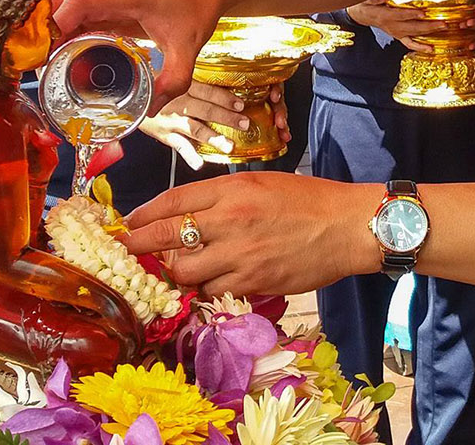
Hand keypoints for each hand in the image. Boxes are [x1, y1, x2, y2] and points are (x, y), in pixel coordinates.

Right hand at [53, 0, 221, 108]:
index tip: (42, 52)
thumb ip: (173, 81)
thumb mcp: (188, 48)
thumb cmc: (196, 9)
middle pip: (60, 3)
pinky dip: (59, 31)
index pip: (79, 3)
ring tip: (38, 65)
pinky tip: (55, 56)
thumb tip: (152, 110)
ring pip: (62, 7)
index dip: (55, 24)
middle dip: (40, 32)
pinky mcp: (104, 2)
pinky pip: (73, 13)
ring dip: (46, 32)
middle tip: (31, 67)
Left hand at [122, 172, 381, 297]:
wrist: (347, 227)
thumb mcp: (261, 184)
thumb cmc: (307, 200)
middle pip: (167, 237)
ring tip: (181, 266)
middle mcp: (230, 220)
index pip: (173, 201)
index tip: (128, 223)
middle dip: (139, 245)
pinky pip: (213, 290)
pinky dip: (207, 286)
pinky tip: (215, 278)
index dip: (144, 214)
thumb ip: (223, 198)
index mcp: (232, 190)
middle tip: (127, 250)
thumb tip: (186, 216)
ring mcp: (240, 254)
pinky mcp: (253, 282)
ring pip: (185, 271)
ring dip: (177, 270)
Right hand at [140, 82, 290, 168]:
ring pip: (195, 129)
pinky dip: (189, 155)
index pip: (208, 92)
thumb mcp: (174, 77)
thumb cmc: (156, 86)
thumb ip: (194, 82)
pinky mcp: (165, 135)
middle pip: (206, 110)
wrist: (129, 98)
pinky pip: (178, 146)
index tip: (240, 104)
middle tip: (244, 124)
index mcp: (184, 87)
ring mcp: (172, 121)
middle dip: (226, 118)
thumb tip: (222, 85)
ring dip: (213, 138)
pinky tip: (200, 164)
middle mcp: (179, 104)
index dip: (225, 98)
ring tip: (228, 146)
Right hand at [346, 0, 448, 53]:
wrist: (362, 14)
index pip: (401, 15)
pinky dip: (420, 47)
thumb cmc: (366, 4)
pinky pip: (410, 43)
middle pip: (413, 27)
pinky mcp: (398, 35)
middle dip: (429, 25)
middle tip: (442, 23)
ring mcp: (396, 32)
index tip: (423, 13)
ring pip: (415, 34)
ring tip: (443, 29)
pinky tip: (430, 48)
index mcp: (385, 15)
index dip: (412, 14)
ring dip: (430, 33)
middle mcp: (392, 26)